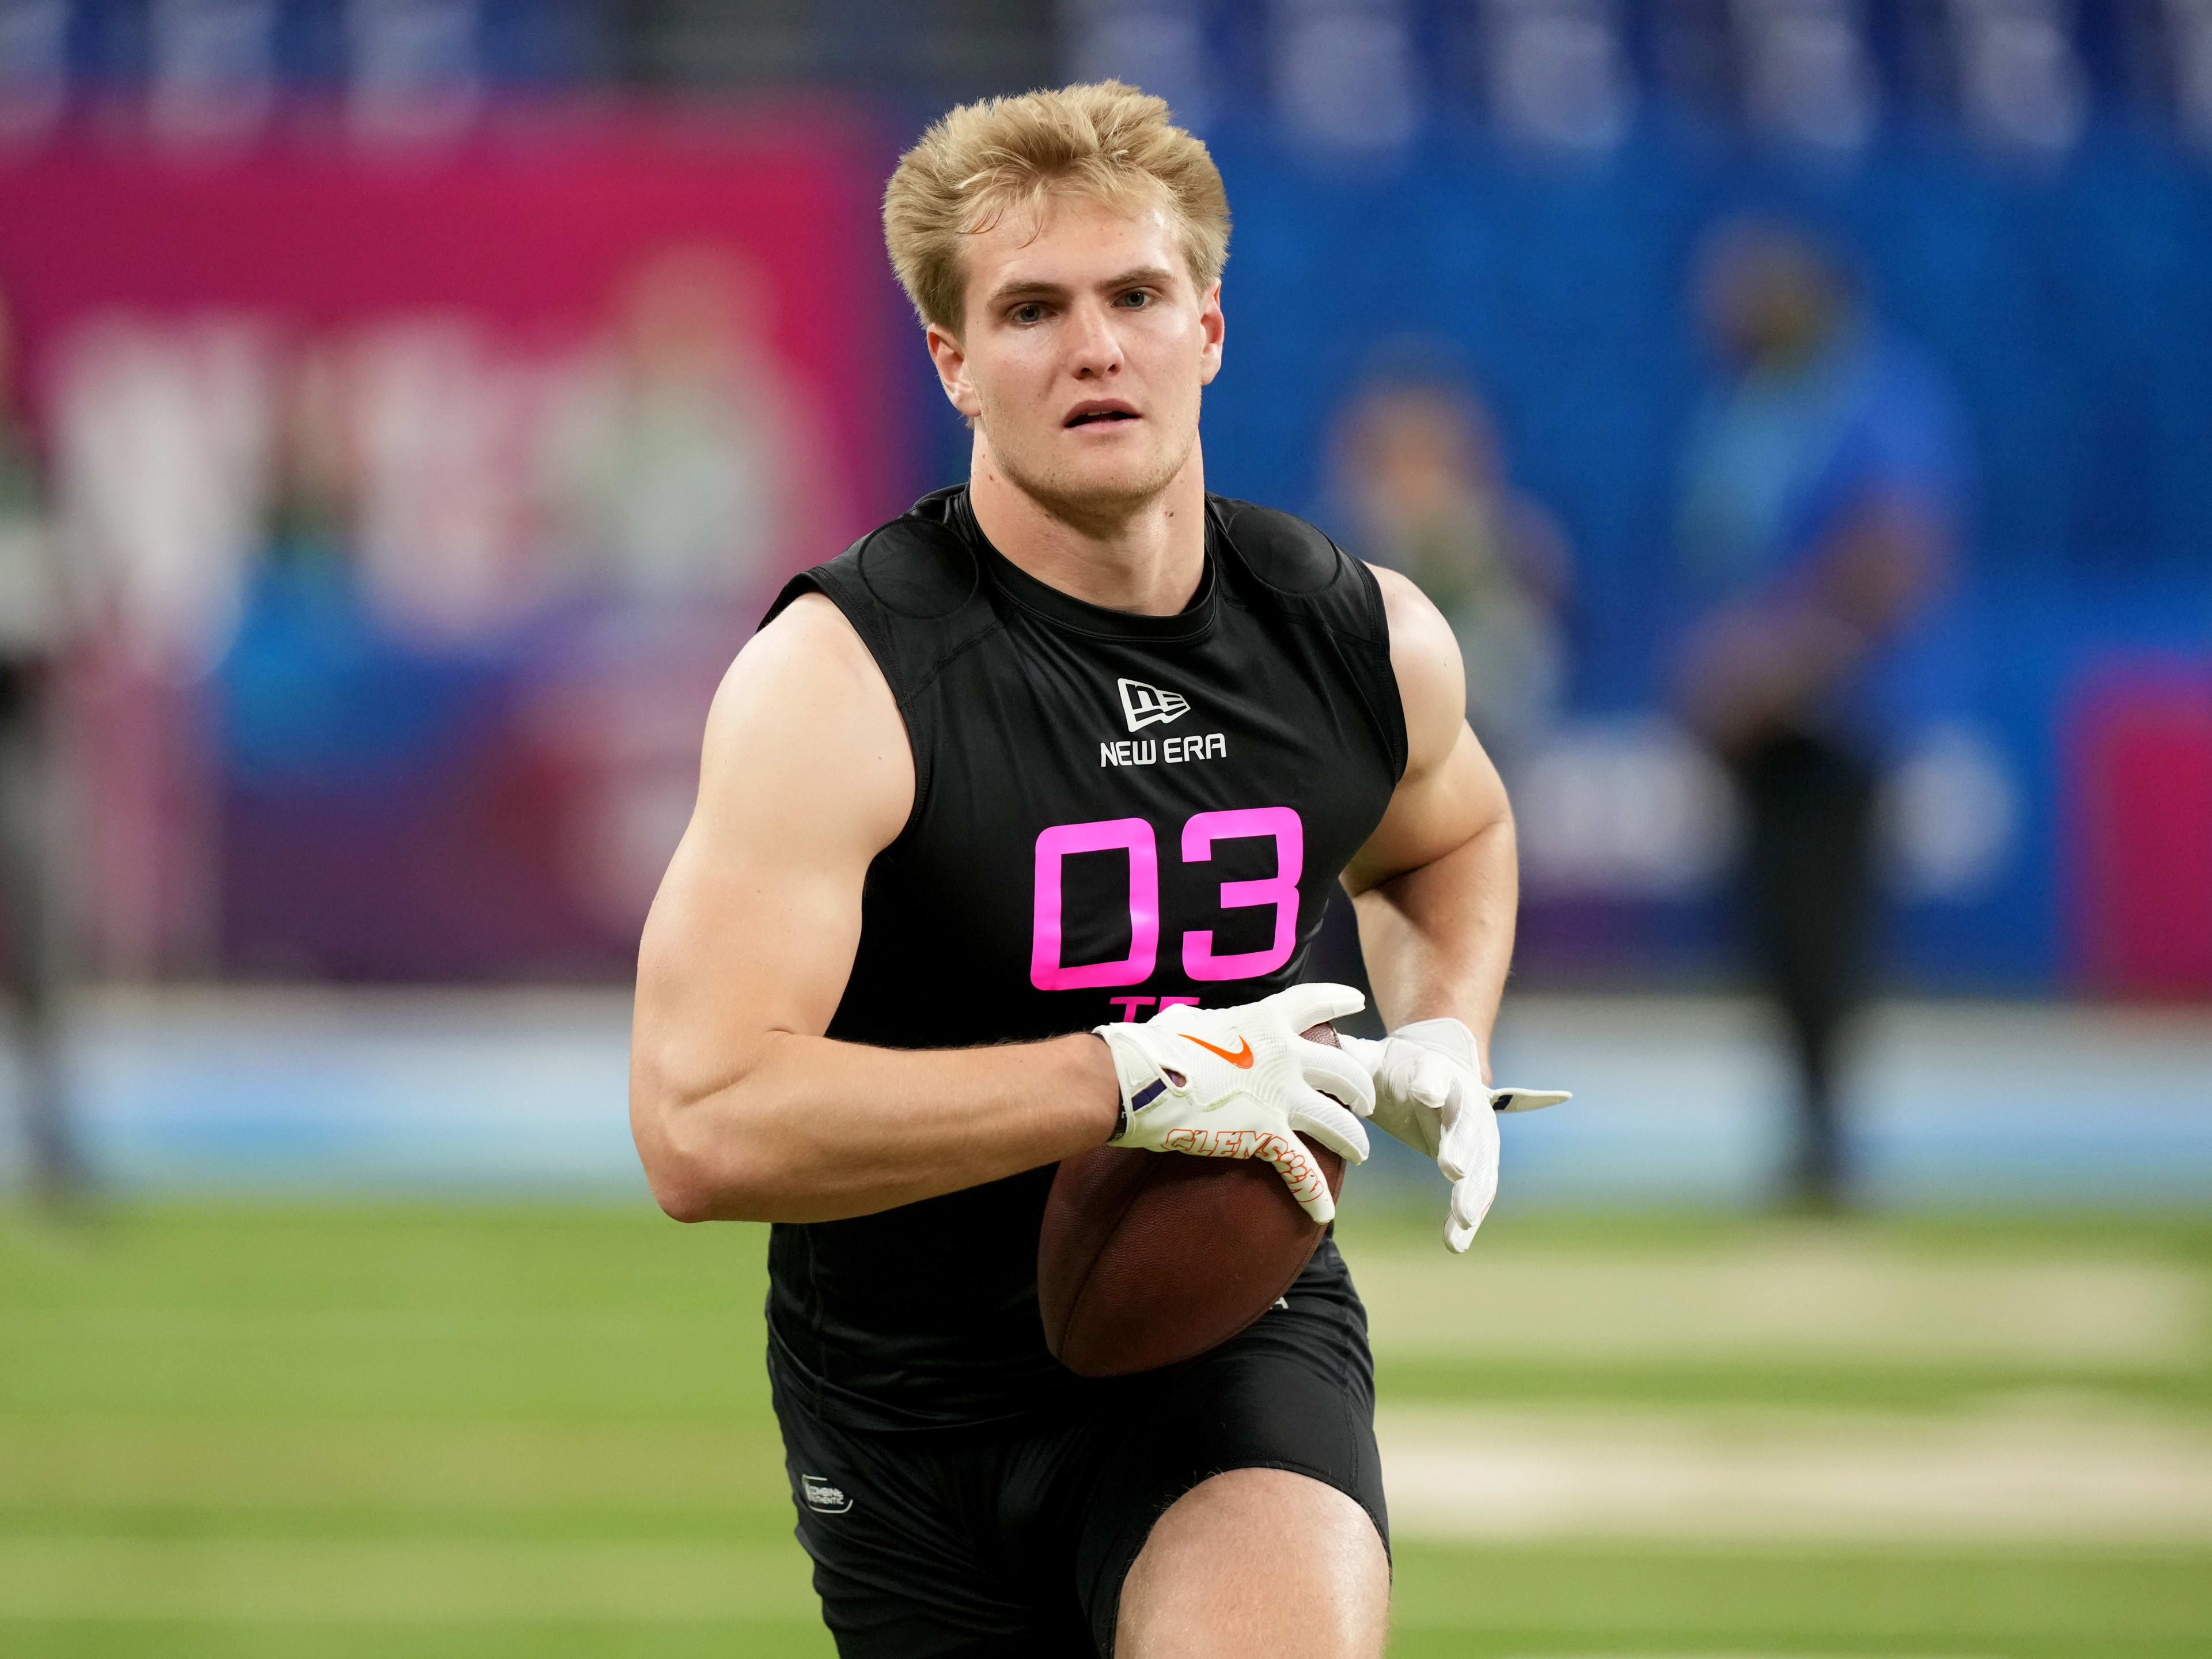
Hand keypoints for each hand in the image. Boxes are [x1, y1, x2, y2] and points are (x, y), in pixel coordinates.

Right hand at [1094, 984, 1375, 1224]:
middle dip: (1359, 1089)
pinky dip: (1315, 1193)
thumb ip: (1208, 1024)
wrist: (1134, 1079)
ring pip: (1338, 1123)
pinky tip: (1323, 1210)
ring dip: (1353, 1140)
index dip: (1339, 1000)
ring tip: (1359, 1153)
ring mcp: (1280, 1096)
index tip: (1356, 1002)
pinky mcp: (1266, 1135)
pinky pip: (1303, 1170)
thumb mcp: (1186, 1021)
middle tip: (1362, 1103)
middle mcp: (1284, 1055)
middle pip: (1343, 1072)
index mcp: (1264, 1020)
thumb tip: (1193, 1026)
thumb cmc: (1150, 1046)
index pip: (1314, 1002)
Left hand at [1337, 1018, 1569, 1252]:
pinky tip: (1457, 1242)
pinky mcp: (1478, 1156)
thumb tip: (1307, 1051)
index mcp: (1432, 1069)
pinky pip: (1479, 1187)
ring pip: (1482, 1159)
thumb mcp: (1370, 1057)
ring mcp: (1476, 1129)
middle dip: (1462, 1143)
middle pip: (1465, 1120)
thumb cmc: (1395, 1066)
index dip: (1431, 1082)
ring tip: (1463, 1219)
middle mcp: (1462, 1097)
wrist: (1441, 1063)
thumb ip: (1344, 1059)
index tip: (1427, 1092)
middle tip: (1454, 1169)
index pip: (1433, 1072)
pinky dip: (1470, 1214)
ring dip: (1475, 1189)